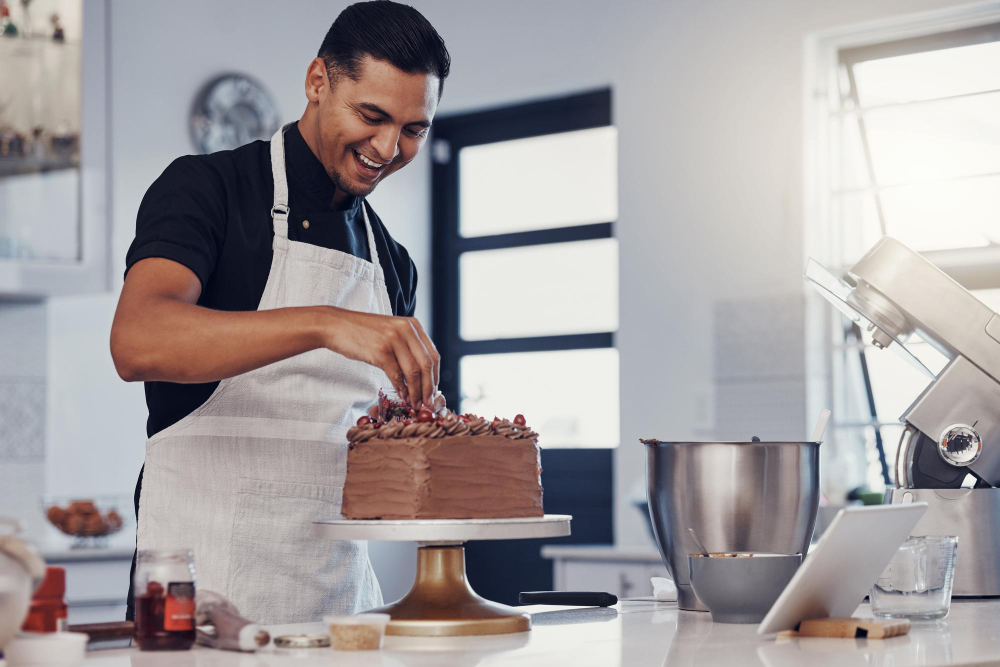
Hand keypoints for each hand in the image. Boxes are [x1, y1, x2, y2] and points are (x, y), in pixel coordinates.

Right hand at [320, 308, 439, 407]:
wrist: (335, 325)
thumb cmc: (362, 332)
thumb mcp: (391, 331)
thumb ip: (407, 346)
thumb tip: (423, 375)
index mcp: (412, 325)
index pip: (433, 354)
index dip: (436, 376)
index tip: (434, 392)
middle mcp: (406, 330)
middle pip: (427, 365)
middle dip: (429, 388)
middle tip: (428, 403)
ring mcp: (393, 339)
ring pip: (414, 372)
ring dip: (416, 392)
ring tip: (415, 403)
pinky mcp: (380, 351)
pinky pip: (397, 375)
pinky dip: (401, 389)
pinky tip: (402, 396)